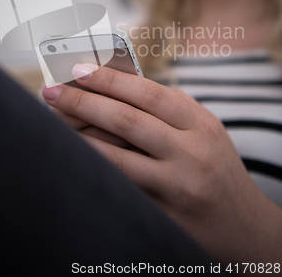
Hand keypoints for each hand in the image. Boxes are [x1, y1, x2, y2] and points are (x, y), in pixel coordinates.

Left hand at [42, 65, 281, 267]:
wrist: (244, 227)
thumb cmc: (217, 168)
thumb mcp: (204, 132)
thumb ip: (167, 111)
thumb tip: (112, 88)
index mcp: (201, 124)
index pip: (149, 93)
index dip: (110, 79)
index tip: (79, 69)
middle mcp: (191, 152)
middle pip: (127, 120)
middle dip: (83, 102)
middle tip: (52, 91)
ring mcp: (176, 185)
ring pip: (117, 156)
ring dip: (79, 136)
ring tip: (53, 120)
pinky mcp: (163, 213)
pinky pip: (120, 186)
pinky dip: (94, 167)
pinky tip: (74, 154)